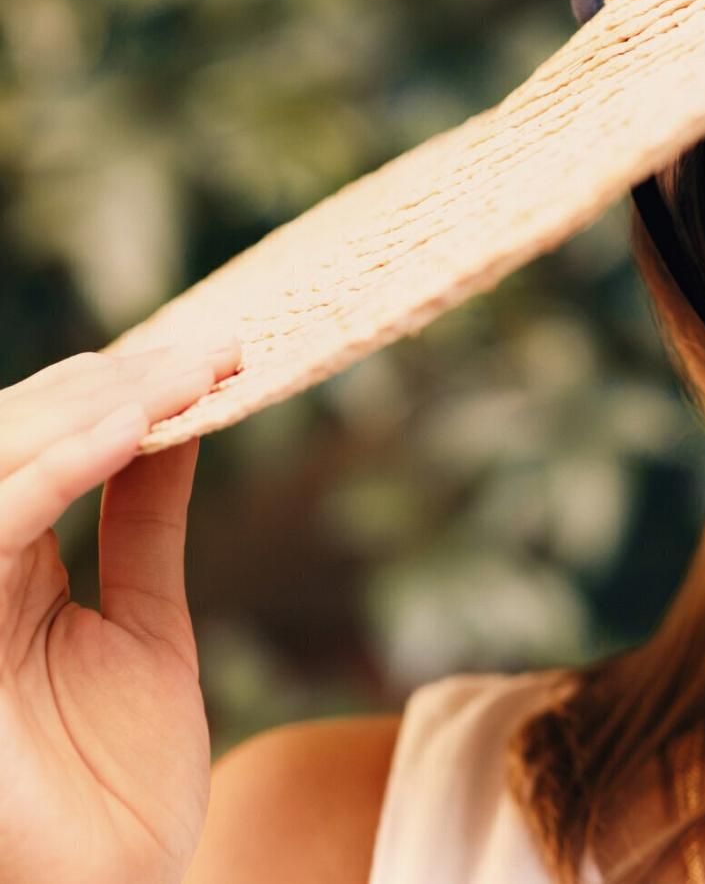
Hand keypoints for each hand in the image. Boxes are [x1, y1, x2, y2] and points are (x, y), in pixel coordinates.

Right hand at [0, 340, 241, 883]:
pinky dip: (57, 465)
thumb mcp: (146, 621)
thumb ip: (143, 523)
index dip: (113, 392)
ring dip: (94, 406)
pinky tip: (130, 429)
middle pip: (9, 438)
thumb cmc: (119, 774)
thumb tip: (174, 420)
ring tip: (187, 372)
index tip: (209, 351)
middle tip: (211, 347)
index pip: (35, 446)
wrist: (118, 881)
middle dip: (112, 383)